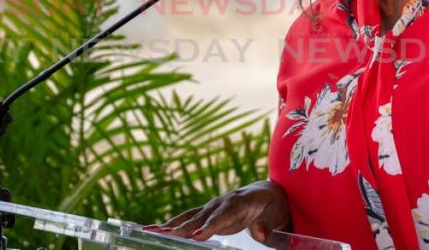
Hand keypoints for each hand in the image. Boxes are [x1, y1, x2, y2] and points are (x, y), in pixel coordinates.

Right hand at [146, 180, 289, 242]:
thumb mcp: (276, 213)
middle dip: (183, 226)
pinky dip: (173, 224)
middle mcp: (221, 202)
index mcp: (239, 202)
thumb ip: (267, 223)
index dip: (210, 224)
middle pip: (200, 215)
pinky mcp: (207, 213)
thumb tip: (260, 233)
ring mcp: (212, 207)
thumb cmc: (273, 204)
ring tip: (153, 231)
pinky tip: (159, 230)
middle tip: (164, 234)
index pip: (223, 215)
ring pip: (190, 216)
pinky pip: (188, 219)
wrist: (267, 193)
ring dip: (172, 224)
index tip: (197, 235)